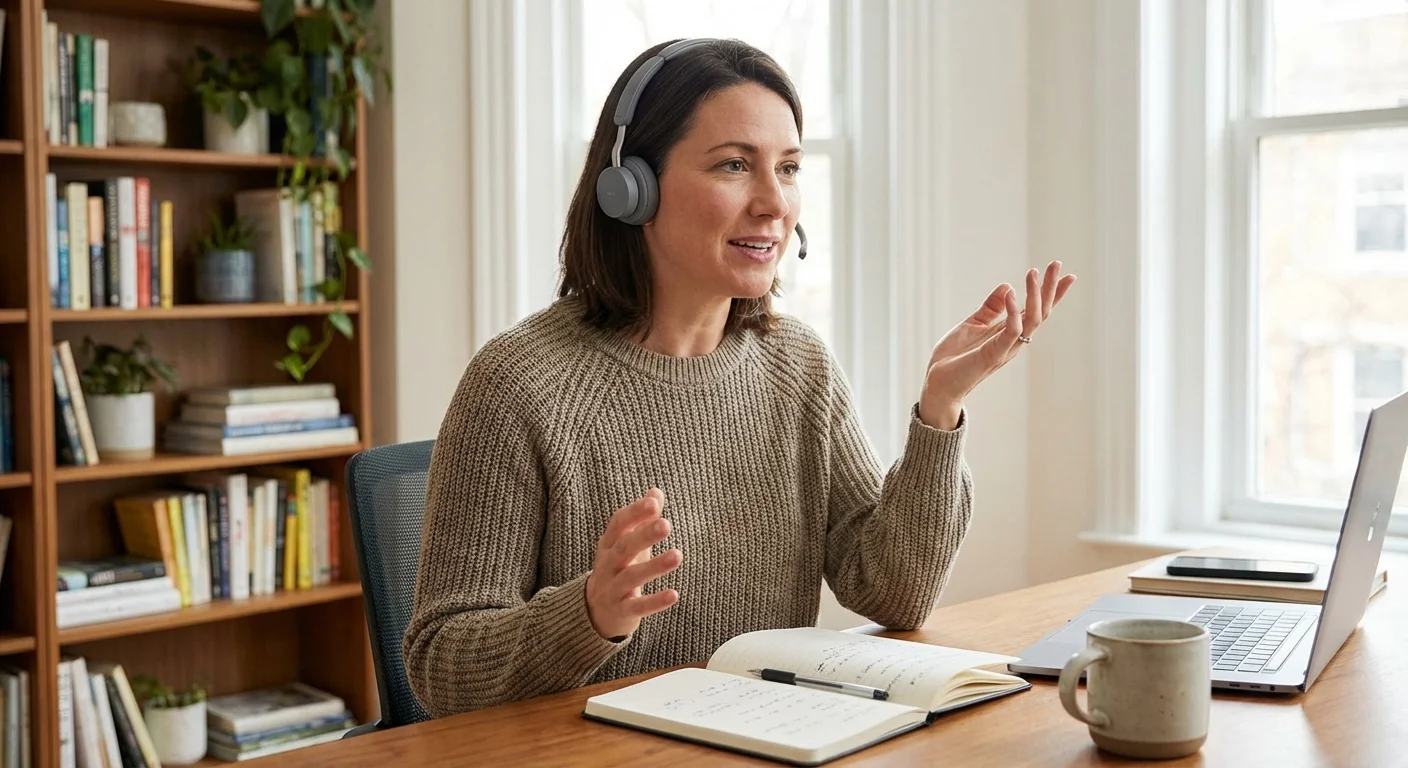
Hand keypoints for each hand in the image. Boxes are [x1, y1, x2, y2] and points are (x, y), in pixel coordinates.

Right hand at [584, 488, 681, 640]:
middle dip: (644, 536)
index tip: (653, 502)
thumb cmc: (618, 570)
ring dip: (654, 566)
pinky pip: (638, 607)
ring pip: (631, 577)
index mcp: (608, 545)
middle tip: (666, 525)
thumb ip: (642, 519)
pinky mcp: (621, 611)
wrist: (594, 613)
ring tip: (677, 555)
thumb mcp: (626, 544)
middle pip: (623, 548)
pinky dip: (655, 602)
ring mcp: (612, 589)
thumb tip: (656, 491)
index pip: (618, 524)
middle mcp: (607, 565)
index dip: (634, 513)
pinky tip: (674, 595)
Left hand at [918, 260, 1075, 427]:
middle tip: (1056, 264)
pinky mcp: (993, 354)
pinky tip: (1012, 293)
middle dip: (1049, 288)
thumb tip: (1008, 286)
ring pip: (1032, 320)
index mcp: (1009, 333)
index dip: (1051, 293)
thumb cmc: (954, 357)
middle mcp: (1013, 341)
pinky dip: (1013, 312)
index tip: (1066, 274)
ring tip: (1034, 272)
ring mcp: (1005, 348)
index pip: (1036, 310)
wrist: (938, 384)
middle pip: (1040, 312)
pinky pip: (1011, 332)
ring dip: (1035, 295)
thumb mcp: (973, 324)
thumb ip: (991, 308)